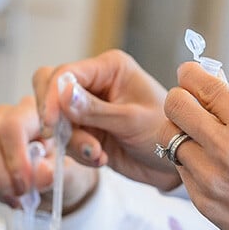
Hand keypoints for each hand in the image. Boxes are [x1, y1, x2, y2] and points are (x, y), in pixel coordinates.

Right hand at [0, 95, 97, 211]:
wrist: (65, 168)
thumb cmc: (76, 155)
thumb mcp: (84, 157)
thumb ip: (65, 163)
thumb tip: (43, 171)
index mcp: (38, 109)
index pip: (14, 125)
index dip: (16, 156)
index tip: (28, 182)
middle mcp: (9, 114)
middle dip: (3, 172)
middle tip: (23, 193)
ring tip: (19, 199)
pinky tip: (10, 197)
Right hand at [33, 50, 180, 190]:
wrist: (178, 161)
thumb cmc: (167, 131)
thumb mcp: (132, 120)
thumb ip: (95, 110)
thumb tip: (60, 93)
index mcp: (109, 68)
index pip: (65, 73)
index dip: (52, 95)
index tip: (52, 121)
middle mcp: (95, 84)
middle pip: (50, 90)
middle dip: (56, 118)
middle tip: (69, 139)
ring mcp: (89, 109)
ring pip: (56, 119)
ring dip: (72, 141)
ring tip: (98, 155)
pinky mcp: (87, 131)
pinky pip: (67, 140)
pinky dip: (79, 152)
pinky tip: (101, 158)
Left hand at [161, 62, 228, 229]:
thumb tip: (205, 81)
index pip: (201, 84)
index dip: (189, 75)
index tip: (189, 76)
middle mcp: (227, 147)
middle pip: (174, 105)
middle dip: (179, 101)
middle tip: (188, 107)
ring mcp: (211, 176)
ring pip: (169, 137)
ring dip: (180, 134)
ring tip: (200, 141)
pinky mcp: (202, 200)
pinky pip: (180, 169)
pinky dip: (190, 163)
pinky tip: (211, 168)